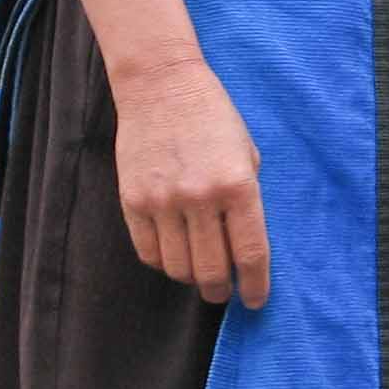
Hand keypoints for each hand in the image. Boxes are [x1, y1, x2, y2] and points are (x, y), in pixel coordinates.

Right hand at [111, 54, 271, 309]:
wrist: (163, 87)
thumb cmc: (215, 118)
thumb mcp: (247, 154)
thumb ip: (247, 199)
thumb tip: (244, 246)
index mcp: (238, 185)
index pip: (251, 253)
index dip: (255, 284)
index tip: (255, 301)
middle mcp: (201, 197)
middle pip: (211, 269)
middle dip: (220, 290)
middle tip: (223, 293)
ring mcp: (163, 201)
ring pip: (177, 267)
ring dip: (191, 278)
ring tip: (199, 274)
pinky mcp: (133, 201)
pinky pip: (147, 252)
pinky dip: (163, 263)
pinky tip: (174, 257)